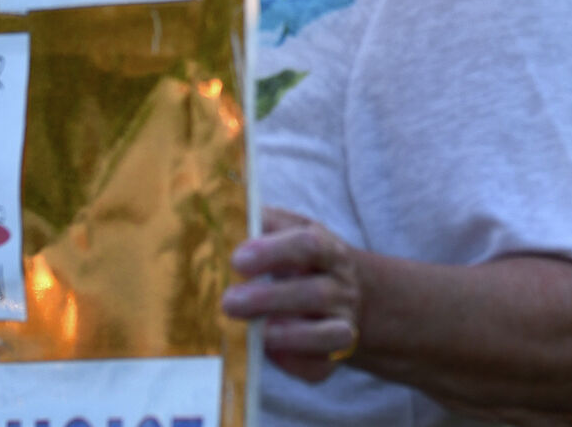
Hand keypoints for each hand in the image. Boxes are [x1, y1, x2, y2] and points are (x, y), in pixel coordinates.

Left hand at [222, 207, 364, 382]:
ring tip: (255, 333)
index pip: (309, 245)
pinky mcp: (333, 357)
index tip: (238, 260)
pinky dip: (297, 364)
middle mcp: (340, 287)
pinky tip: (269, 355)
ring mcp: (342, 323)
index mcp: (328, 251)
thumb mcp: (293, 231)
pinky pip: (321, 367)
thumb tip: (221, 204)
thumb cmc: (305, 261)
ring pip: (328, 333)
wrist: (350, 294)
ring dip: (290, 335)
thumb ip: (265, 221)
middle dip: (271, 299)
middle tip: (229, 302)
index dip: (274, 252)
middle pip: (315, 292)